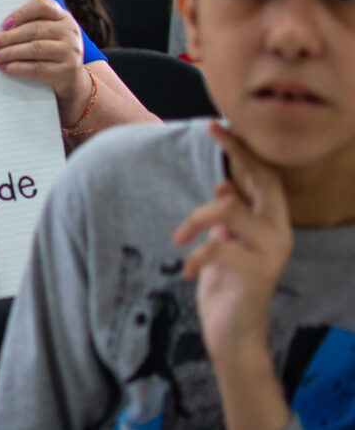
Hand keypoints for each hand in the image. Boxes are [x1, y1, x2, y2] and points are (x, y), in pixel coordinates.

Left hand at [0, 0, 84, 112]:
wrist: (71, 79)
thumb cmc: (49, 51)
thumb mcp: (46, 34)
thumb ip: (28, 26)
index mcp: (62, 16)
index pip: (42, 5)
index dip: (21, 13)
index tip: (2, 24)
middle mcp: (69, 31)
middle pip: (34, 29)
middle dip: (7, 37)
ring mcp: (70, 51)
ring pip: (35, 48)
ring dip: (9, 52)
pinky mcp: (66, 71)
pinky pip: (38, 68)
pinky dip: (18, 67)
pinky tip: (4, 67)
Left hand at [172, 122, 291, 361]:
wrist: (233, 335)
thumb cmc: (227, 284)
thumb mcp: (226, 243)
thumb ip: (230, 217)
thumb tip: (224, 183)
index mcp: (273, 224)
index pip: (266, 176)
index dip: (244, 149)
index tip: (217, 125)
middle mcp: (279, 234)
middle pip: (262, 179)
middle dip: (236, 150)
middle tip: (212, 129)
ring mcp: (270, 254)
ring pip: (228, 208)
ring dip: (194, 218)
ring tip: (179, 241)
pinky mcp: (255, 274)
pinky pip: (217, 246)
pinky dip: (195, 256)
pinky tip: (188, 273)